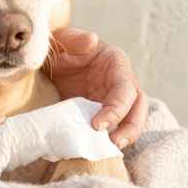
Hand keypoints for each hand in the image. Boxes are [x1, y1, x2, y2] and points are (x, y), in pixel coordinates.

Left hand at [45, 28, 147, 148]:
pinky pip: (116, 126)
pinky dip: (111, 137)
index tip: (96, 124)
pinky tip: (100, 148)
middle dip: (131, 126)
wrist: (48, 64)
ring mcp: (114, 98)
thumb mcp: (60, 41)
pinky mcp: (106, 112)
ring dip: (127, 135)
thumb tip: (92, 40)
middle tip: (114, 143)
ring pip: (133, 118)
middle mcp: (121, 81)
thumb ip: (74, 39)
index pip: (125, 88)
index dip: (115, 108)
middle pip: (138, 106)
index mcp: (115, 62)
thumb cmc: (58, 49)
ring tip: (111, 149)